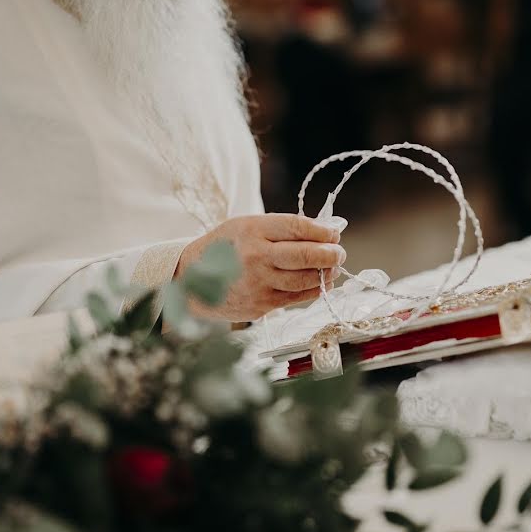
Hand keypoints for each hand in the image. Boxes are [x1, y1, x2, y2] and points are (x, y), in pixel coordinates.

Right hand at [176, 214, 345, 320]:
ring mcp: (258, 283)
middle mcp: (255, 256)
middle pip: (305, 255)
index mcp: (252, 230)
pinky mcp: (261, 305)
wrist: (191, 280)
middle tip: (339, 252)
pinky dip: (314, 290)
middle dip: (331, 254)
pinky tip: (320, 282)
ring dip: (326, 274)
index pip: (297, 227)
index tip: (334, 232)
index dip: (322, 230)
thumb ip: (281, 228)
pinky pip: (296, 298)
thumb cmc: (224, 248)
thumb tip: (324, 230)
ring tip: (332, 268)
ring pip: (305, 280)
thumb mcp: (246, 226)